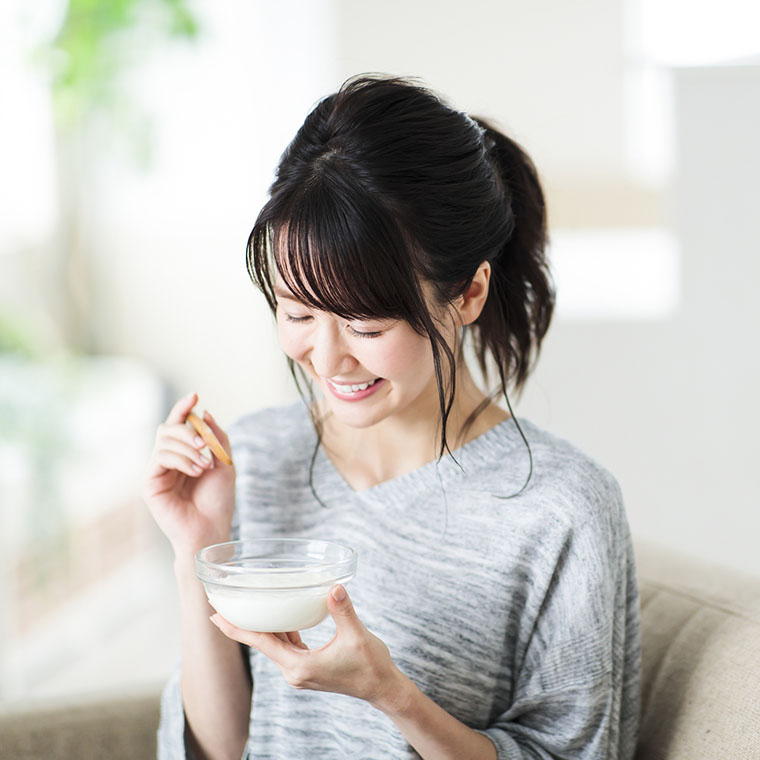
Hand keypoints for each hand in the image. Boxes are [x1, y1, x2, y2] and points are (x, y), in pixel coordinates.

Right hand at [142, 392, 235, 559]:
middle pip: (168, 428)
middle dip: (187, 430)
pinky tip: (195, 471)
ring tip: (204, 465)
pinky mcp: (150, 484)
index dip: (183, 408)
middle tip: (205, 444)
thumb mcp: (225, 463)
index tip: (195, 395)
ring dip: (188, 448)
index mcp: (184, 454)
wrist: (211, 530)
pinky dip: (181, 459)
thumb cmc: (218, 501)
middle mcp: (168, 460)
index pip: (178, 424)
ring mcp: (157, 471)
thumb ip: (216, 437)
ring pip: (164, 440)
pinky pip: (161, 457)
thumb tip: (204, 412)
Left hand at [209, 585, 406, 710]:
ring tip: (247, 609)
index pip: (261, 643)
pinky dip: (281, 632)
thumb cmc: (371, 665)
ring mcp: (301, 672)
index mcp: (300, 666)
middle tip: (221, 607)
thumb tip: (333, 588)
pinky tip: (281, 618)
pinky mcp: (309, 668)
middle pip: (261, 644)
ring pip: (274, 646)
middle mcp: (295, 672)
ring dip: (262, 628)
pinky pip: (287, 647)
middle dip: (242, 626)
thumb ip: (342, 610)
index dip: (237, 629)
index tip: (216, 616)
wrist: (383, 687)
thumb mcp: (356, 635)